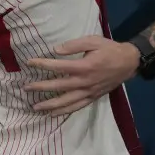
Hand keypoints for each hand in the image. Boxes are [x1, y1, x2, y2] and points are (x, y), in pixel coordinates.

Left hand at [23, 36, 139, 115]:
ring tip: (35, 107)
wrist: (129, 62)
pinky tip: (52, 114)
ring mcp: (88, 92)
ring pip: (66, 101)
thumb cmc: (109, 49)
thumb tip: (56, 50)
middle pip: (58, 86)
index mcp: (84, 66)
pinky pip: (76, 107)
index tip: (29, 63)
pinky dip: (64, 112)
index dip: (42, 64)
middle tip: (26, 88)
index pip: (58, 67)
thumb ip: (74, 45)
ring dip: (49, 105)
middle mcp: (84, 82)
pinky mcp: (92, 97)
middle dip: (40, 87)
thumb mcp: (92, 41)